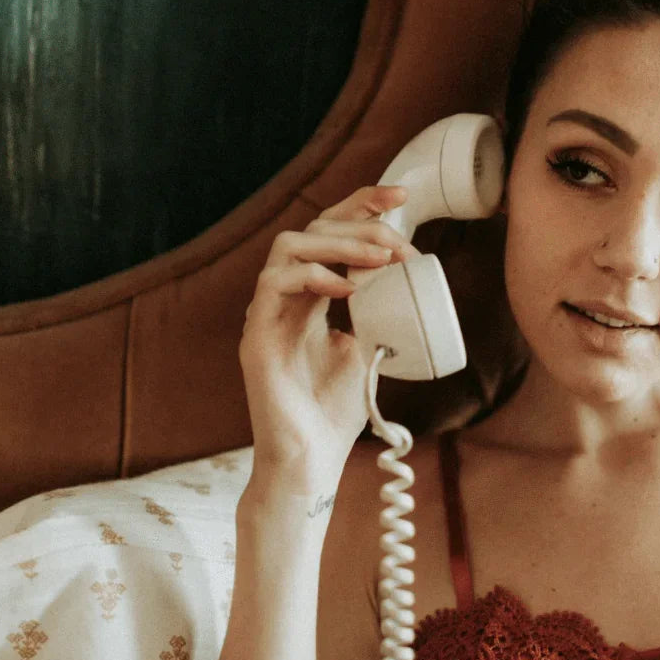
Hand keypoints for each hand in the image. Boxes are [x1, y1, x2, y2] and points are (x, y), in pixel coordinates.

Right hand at [239, 184, 421, 489]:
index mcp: (310, 297)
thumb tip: (404, 284)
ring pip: (290, 244)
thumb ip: (375, 315)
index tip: (401, 197)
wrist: (309, 463)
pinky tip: (346, 288)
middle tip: (399, 237)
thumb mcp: (366, 351)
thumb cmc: (333, 414)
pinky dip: (314, 275)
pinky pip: (274, 282)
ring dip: (340, 243)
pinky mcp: (255, 336)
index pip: (330, 233)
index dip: (361, 206)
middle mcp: (284, 297)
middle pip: (312, 227)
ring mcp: (266, 314)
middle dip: (358, 219)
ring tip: (380, 258)